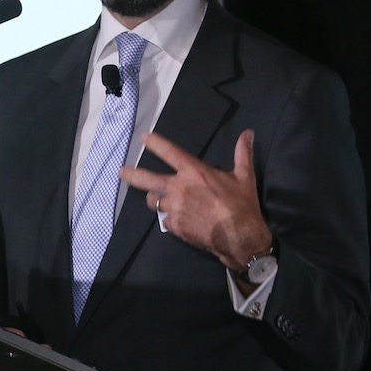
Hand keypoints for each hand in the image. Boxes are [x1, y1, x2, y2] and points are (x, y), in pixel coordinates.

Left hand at [119, 129, 272, 269]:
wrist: (240, 237)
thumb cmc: (242, 205)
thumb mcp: (244, 176)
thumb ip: (242, 153)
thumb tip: (248, 133)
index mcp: (194, 172)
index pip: (169, 152)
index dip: (155, 143)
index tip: (144, 138)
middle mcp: (179, 188)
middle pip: (147, 179)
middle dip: (132, 174)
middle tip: (121, 172)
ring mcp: (174, 207)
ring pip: (154, 201)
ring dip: (155, 199)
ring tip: (158, 199)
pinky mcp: (174, 225)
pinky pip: (165, 220)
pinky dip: (170, 219)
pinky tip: (178, 220)